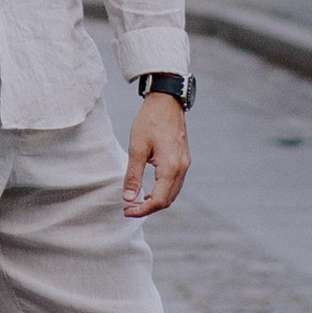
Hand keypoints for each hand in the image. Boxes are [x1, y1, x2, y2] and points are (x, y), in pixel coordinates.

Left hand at [122, 91, 189, 217]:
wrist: (166, 101)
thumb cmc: (150, 121)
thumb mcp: (137, 148)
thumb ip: (133, 175)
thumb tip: (128, 198)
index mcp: (171, 167)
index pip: (159, 200)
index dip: (142, 210)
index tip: (126, 210)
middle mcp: (181, 168)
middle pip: (167, 200)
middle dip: (148, 208)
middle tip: (129, 208)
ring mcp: (185, 164)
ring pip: (172, 193)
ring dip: (156, 200)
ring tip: (136, 201)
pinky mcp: (183, 159)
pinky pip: (174, 183)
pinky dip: (162, 191)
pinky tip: (149, 189)